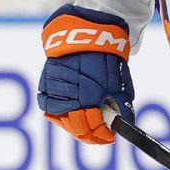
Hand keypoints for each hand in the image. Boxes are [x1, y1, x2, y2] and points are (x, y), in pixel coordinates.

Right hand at [37, 4, 133, 143]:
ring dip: (75, 119)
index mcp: (90, 97)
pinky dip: (59, 109)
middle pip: (76, 127)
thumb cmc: (107, 55)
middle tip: (98, 129)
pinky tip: (70, 107)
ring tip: (86, 114)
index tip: (108, 138)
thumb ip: (121, 105)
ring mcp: (55, 91)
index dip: (100, 136)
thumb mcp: (121, 80)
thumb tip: (124, 124)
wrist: (87, 31)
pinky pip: (49, 106)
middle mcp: (70, 96)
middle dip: (89, 130)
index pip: (92, 130)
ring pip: (62, 118)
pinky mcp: (45, 83)